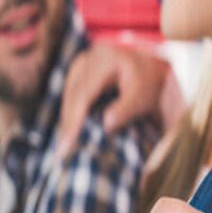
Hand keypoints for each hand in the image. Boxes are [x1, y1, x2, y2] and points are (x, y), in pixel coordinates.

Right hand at [57, 44, 176, 159]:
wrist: (149, 68)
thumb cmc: (148, 84)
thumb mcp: (142, 96)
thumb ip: (126, 109)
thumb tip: (107, 124)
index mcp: (105, 59)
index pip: (84, 93)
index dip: (74, 119)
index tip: (69, 142)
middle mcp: (88, 59)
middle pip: (72, 95)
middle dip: (67, 124)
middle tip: (62, 153)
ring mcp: (81, 65)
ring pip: (67, 96)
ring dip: (65, 122)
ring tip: (62, 148)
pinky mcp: (78, 74)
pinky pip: (70, 96)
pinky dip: (69, 116)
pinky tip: (67, 134)